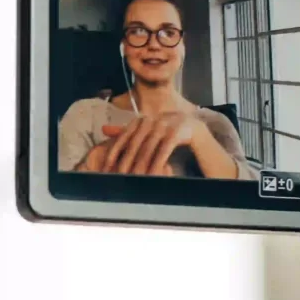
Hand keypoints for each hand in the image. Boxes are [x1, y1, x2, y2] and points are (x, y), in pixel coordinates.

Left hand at [83, 109, 233, 177]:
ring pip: (148, 149)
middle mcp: (152, 119)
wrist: (196, 130)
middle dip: (126, 163)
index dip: (114, 153)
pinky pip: (164, 150)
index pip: (123, 137)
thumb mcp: (147, 132)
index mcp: (141, 119)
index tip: (107, 169)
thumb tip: (103, 129)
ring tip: (135, 180)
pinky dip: (157, 164)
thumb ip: (128, 131)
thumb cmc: (167, 133)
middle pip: (134, 145)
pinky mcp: (177, 131)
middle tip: (120, 178)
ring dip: (141, 167)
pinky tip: (153, 175)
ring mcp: (165, 123)